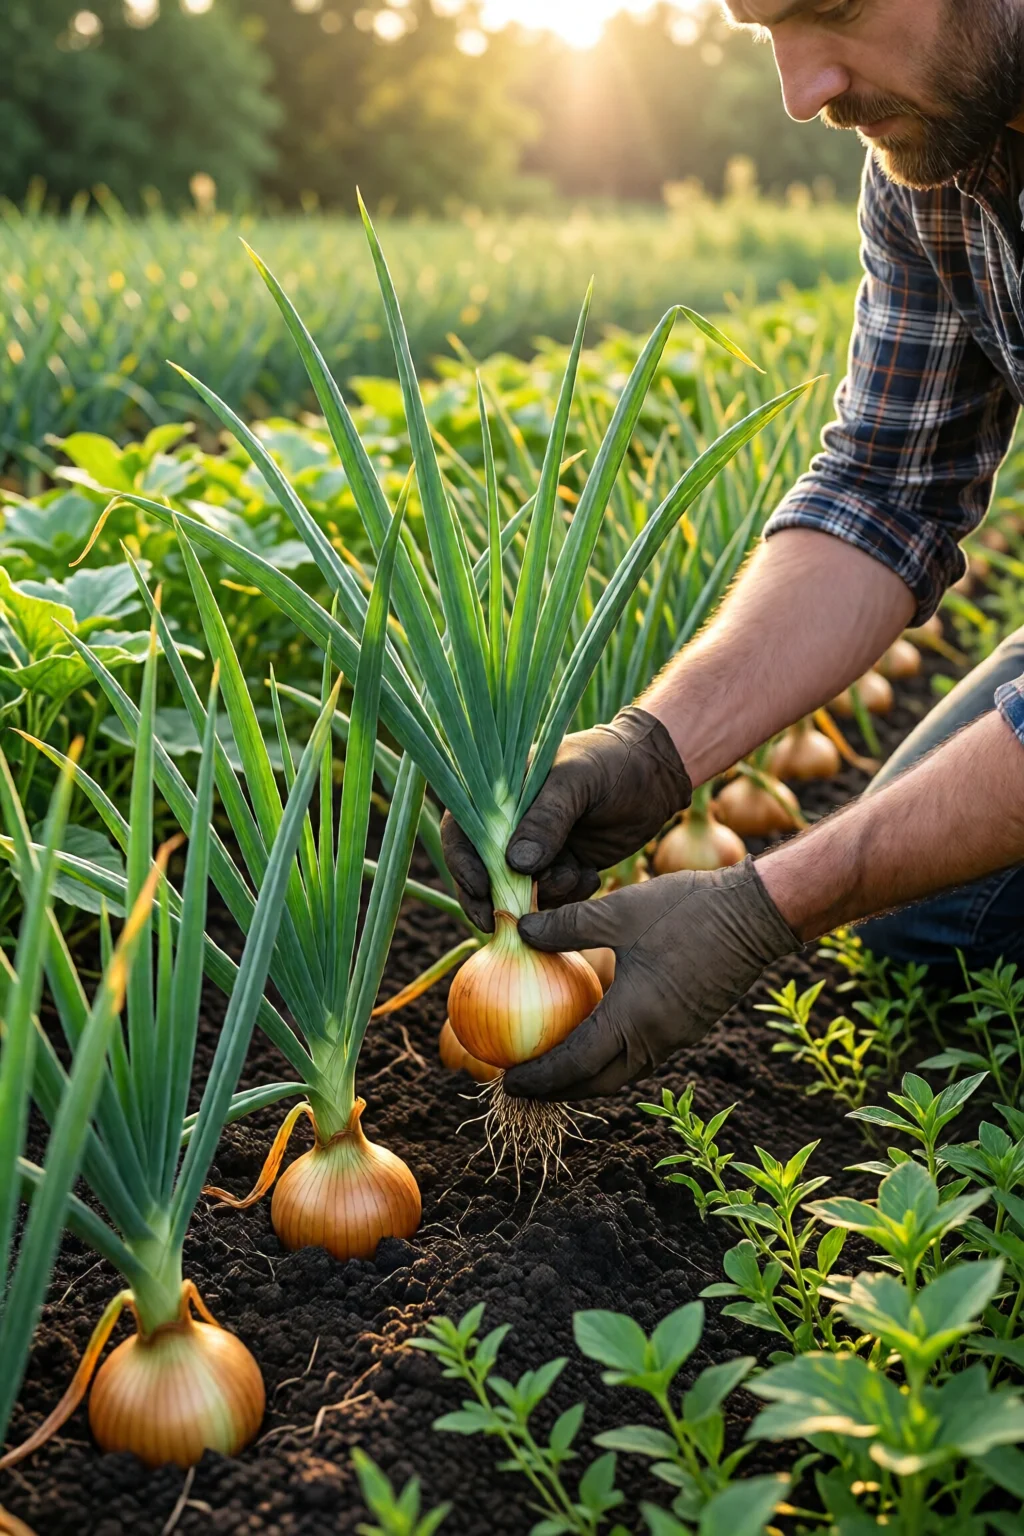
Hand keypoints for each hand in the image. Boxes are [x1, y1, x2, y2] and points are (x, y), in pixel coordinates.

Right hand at [440, 707, 690, 931]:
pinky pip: (553, 898)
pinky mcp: (563, 867)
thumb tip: (514, 865)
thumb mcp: (577, 781)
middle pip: (482, 870)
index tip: (481, 888)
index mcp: (502, 793)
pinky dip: (569, 896)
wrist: (658, 775)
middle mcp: (513, 824)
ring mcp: (538, 848)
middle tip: (504, 923)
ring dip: (544, 896)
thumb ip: (546, 819)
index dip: (462, 862)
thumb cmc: (613, 763)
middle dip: (493, 898)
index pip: (463, 830)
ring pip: (521, 891)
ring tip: (577, 874)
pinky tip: (591, 875)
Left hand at [502, 859, 799, 1100]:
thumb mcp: (619, 910)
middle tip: (522, 1084)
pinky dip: (610, 1059)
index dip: (538, 1078)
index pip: (575, 1065)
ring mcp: (676, 1037)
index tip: (506, 1081)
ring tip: (552, 1067)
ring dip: (585, 1078)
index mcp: (634, 1018)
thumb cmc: (687, 909)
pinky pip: (641, 1057)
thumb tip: (520, 929)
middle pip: (598, 1083)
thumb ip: (566, 924)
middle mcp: (655, 1040)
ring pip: (622, 1074)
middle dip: (558, 1090)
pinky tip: (593, 1034)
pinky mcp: (688, 1026)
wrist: (757, 914)